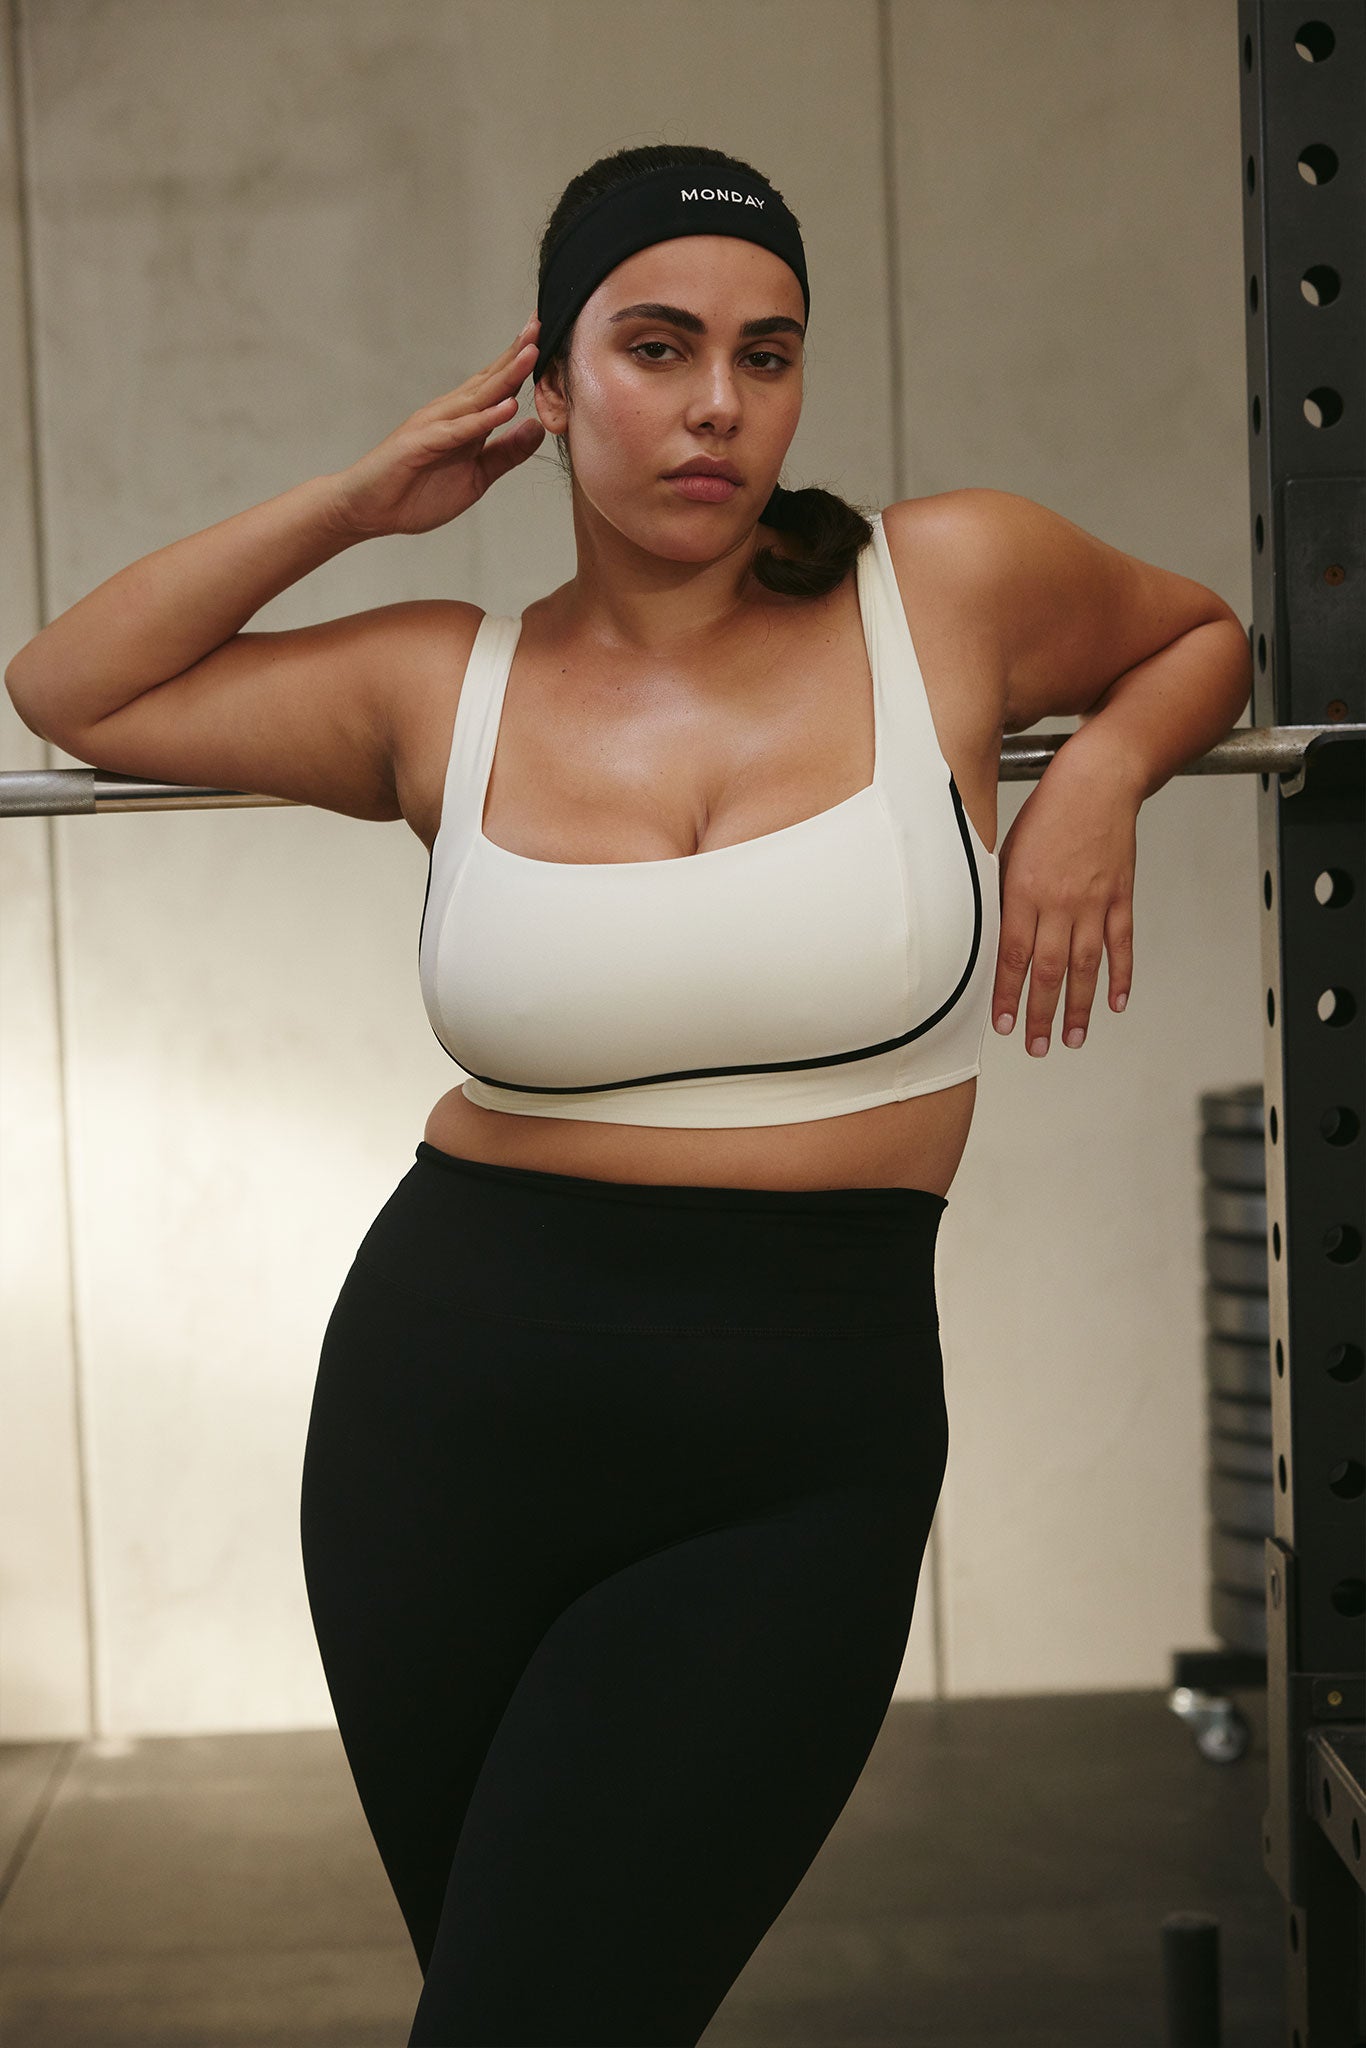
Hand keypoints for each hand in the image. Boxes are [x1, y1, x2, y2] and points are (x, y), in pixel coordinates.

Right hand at [326, 317, 544, 537]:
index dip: (522, 362)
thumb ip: (505, 453)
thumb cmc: (417, 493)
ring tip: (532, 353)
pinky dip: (483, 419)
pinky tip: (507, 408)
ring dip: (505, 375)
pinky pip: (458, 430)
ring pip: (477, 397)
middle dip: (516, 352)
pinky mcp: (420, 443)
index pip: (498, 384)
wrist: (370, 510)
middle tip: (542, 322)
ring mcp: (434, 425)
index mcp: (465, 420)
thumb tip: (536, 427)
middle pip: (489, 379)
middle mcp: (450, 414)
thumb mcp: (477, 476)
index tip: (546, 336)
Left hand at [991, 750, 1136, 1054]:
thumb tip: (992, 941)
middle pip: (1048, 970)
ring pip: (1086, 966)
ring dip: (1079, 1007)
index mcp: (1024, 891)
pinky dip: (1121, 976)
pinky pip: (1121, 944)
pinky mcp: (1120, 897)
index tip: (1001, 1025)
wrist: (1097, 782)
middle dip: (1040, 1014)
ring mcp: (1094, 902)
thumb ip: (1003, 898)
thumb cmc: (1047, 813)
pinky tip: (1115, 1003)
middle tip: (1036, 1047)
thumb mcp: (1007, 851)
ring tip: (1073, 1039)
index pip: (1012, 955)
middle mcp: (1059, 902)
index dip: (1006, 994)